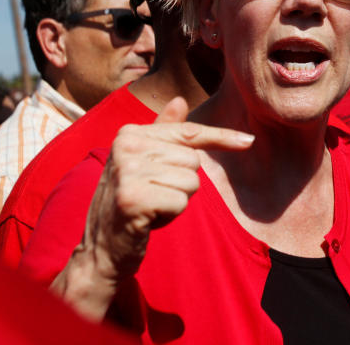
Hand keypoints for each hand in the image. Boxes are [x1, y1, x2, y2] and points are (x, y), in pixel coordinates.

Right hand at [80, 97, 254, 280]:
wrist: (101, 250)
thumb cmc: (130, 202)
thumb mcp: (144, 163)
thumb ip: (162, 132)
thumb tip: (179, 99)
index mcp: (129, 133)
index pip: (188, 132)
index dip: (221, 138)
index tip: (248, 141)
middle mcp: (126, 146)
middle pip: (193, 160)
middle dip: (181, 184)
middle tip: (152, 196)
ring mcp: (127, 171)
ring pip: (190, 182)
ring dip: (176, 201)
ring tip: (150, 207)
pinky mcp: (132, 198)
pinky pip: (181, 202)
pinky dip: (170, 216)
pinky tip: (147, 220)